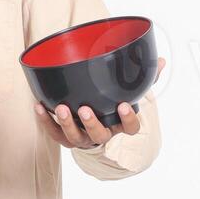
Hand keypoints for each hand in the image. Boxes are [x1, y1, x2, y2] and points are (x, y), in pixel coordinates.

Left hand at [33, 57, 165, 149]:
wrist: (91, 120)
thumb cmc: (112, 102)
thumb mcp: (128, 90)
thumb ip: (144, 77)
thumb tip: (160, 60)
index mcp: (119, 124)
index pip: (130, 128)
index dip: (128, 119)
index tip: (124, 105)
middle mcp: (102, 134)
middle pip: (100, 135)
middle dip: (92, 123)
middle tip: (84, 109)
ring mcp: (82, 138)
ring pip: (75, 137)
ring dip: (66, 124)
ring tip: (59, 108)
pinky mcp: (64, 137)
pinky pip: (53, 133)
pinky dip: (45, 121)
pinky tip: (39, 106)